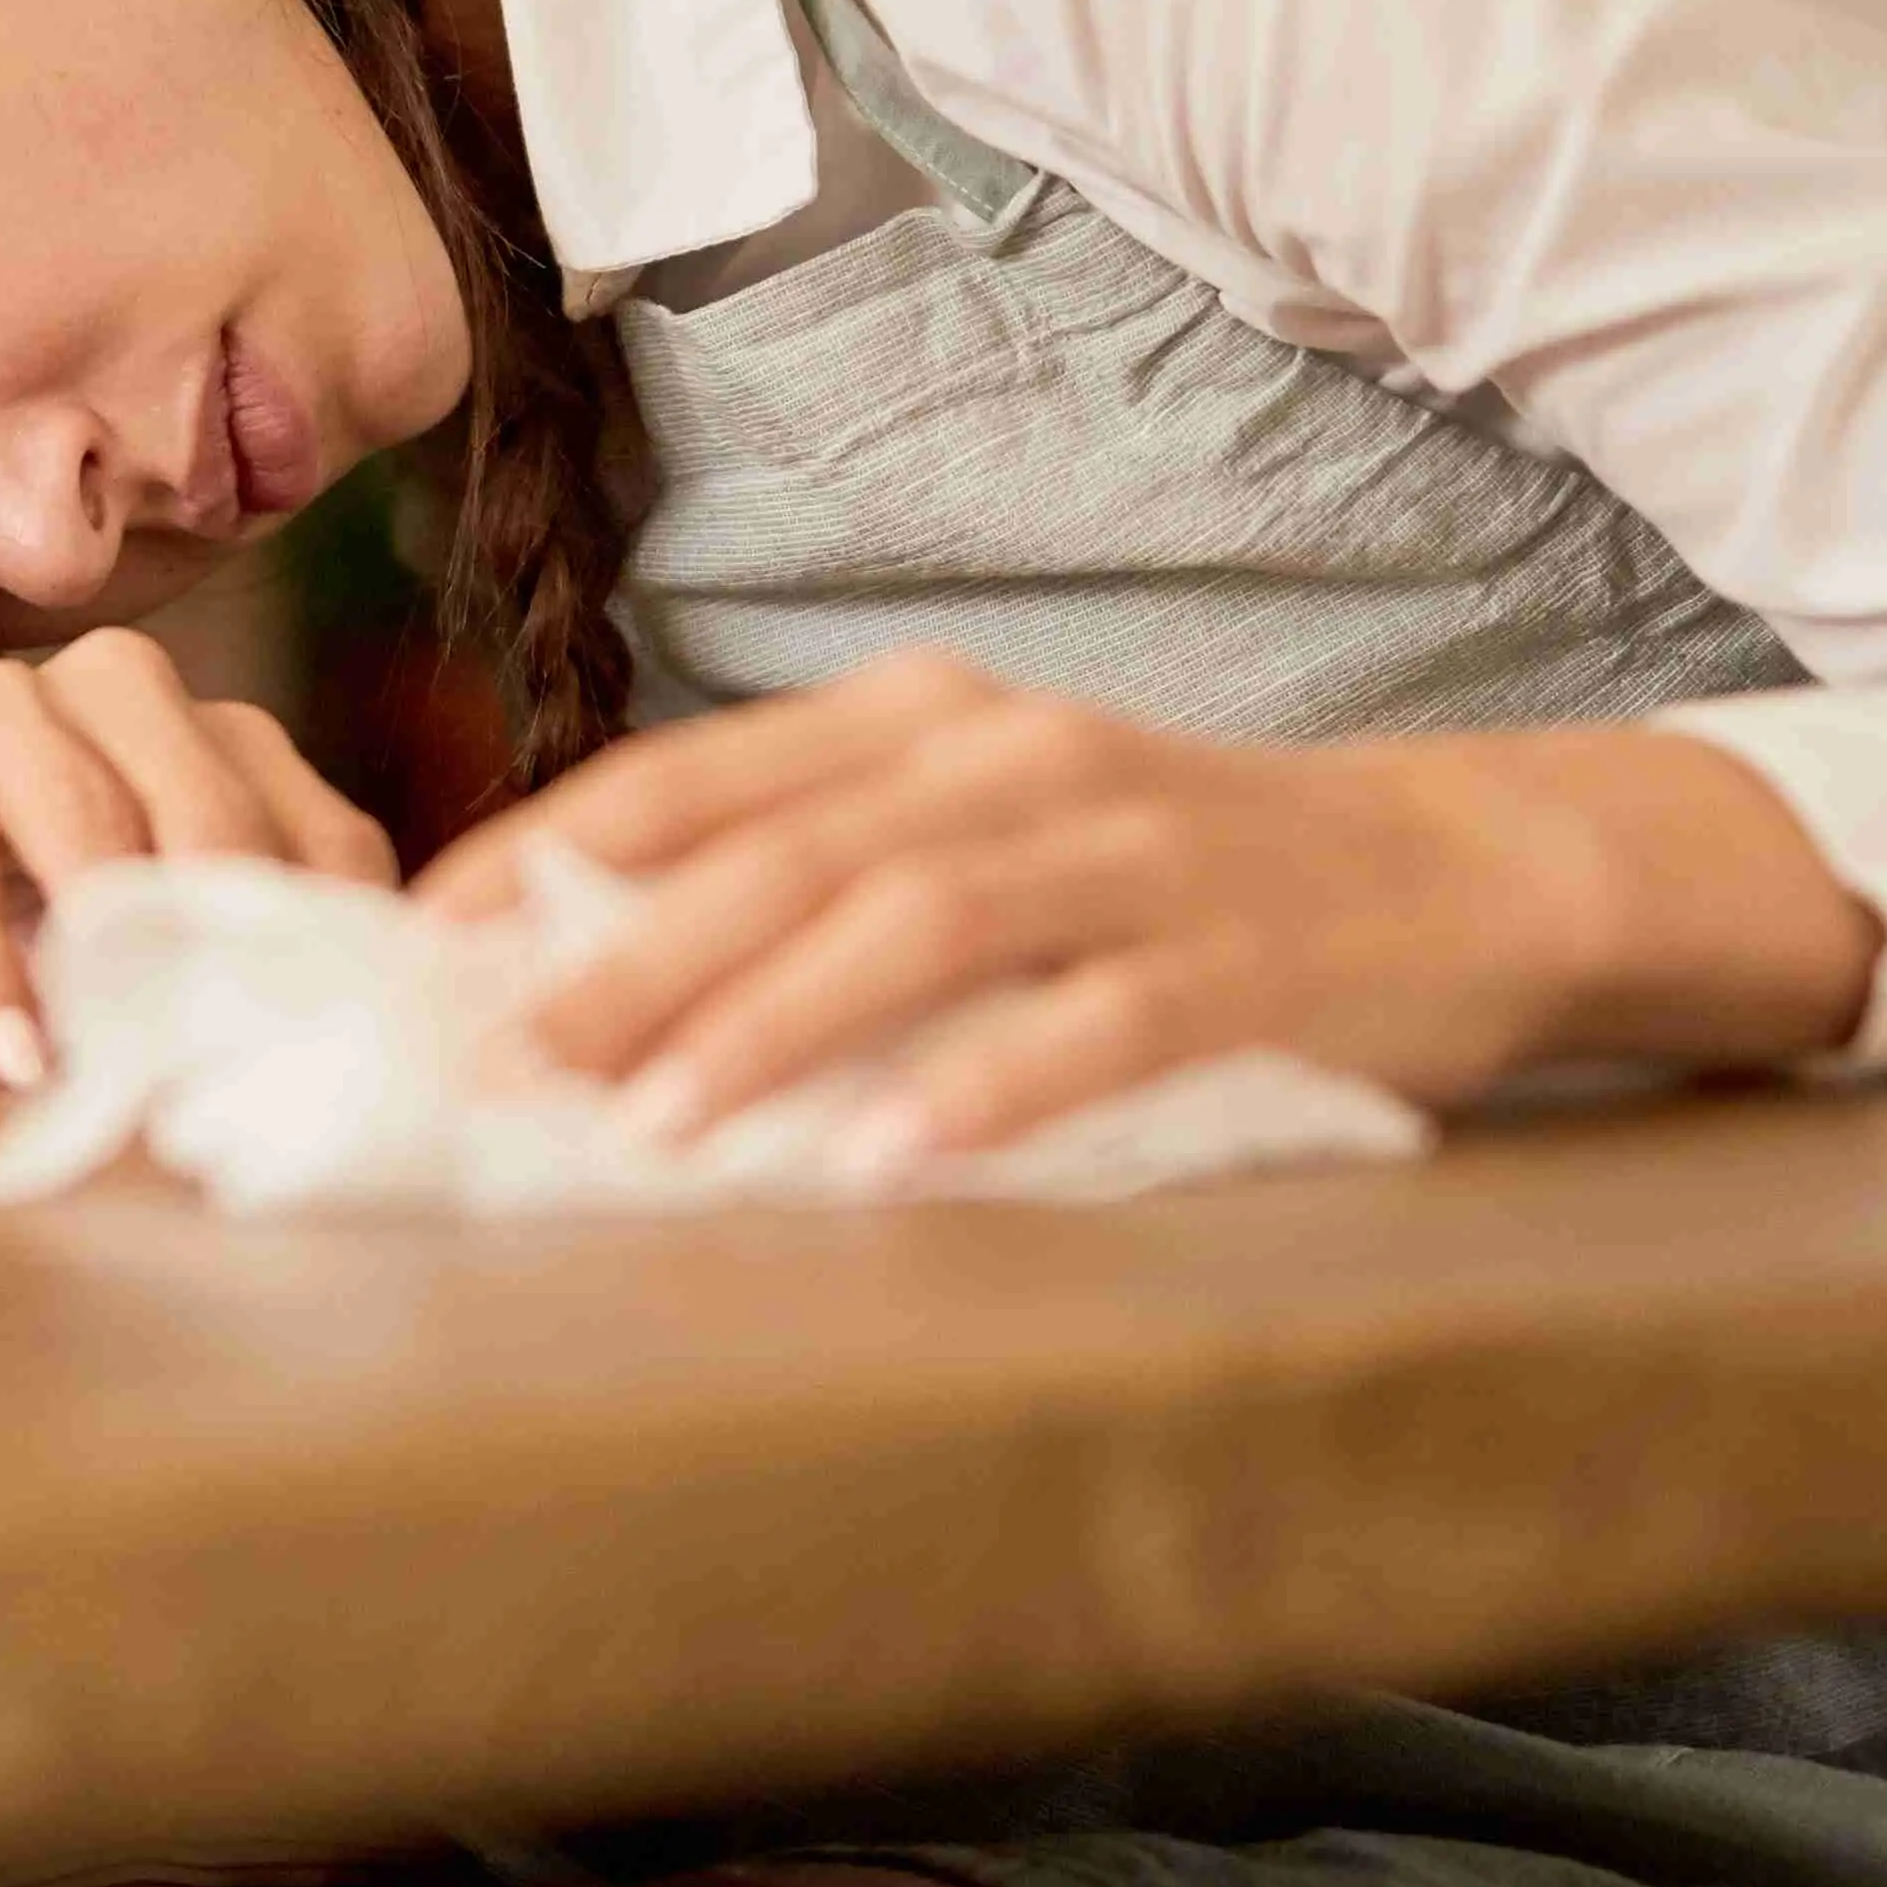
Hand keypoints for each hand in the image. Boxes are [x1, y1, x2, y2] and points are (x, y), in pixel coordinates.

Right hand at [0, 632, 395, 1078]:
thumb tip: (315, 1077)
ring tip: (126, 1059)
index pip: (314, 823)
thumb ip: (205, 986)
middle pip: (212, 789)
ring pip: (79, 794)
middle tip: (253, 1050)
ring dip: (109, 933)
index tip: (350, 1049)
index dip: (338, 934)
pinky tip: (8, 1051)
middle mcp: (106, 697)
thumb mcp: (110, 967)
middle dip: (236, 922)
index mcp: (197, 738)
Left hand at [414, 651, 1877, 1161]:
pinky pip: (1097, 1024)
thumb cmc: (1171, 880)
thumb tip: (592, 984)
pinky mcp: (1243, 957)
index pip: (694, 782)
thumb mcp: (985, 835)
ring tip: (655, 1131)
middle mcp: (1013, 760)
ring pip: (918, 925)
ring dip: (774, 1029)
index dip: (551, 863)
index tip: (425, 960)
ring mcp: (1134, 852)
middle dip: (626, 967)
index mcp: (923, 723)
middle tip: (501, 1071)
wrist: (1461, 868)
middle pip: (783, 857)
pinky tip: (888, 1163)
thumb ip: (819, 878)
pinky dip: (986, 1090)